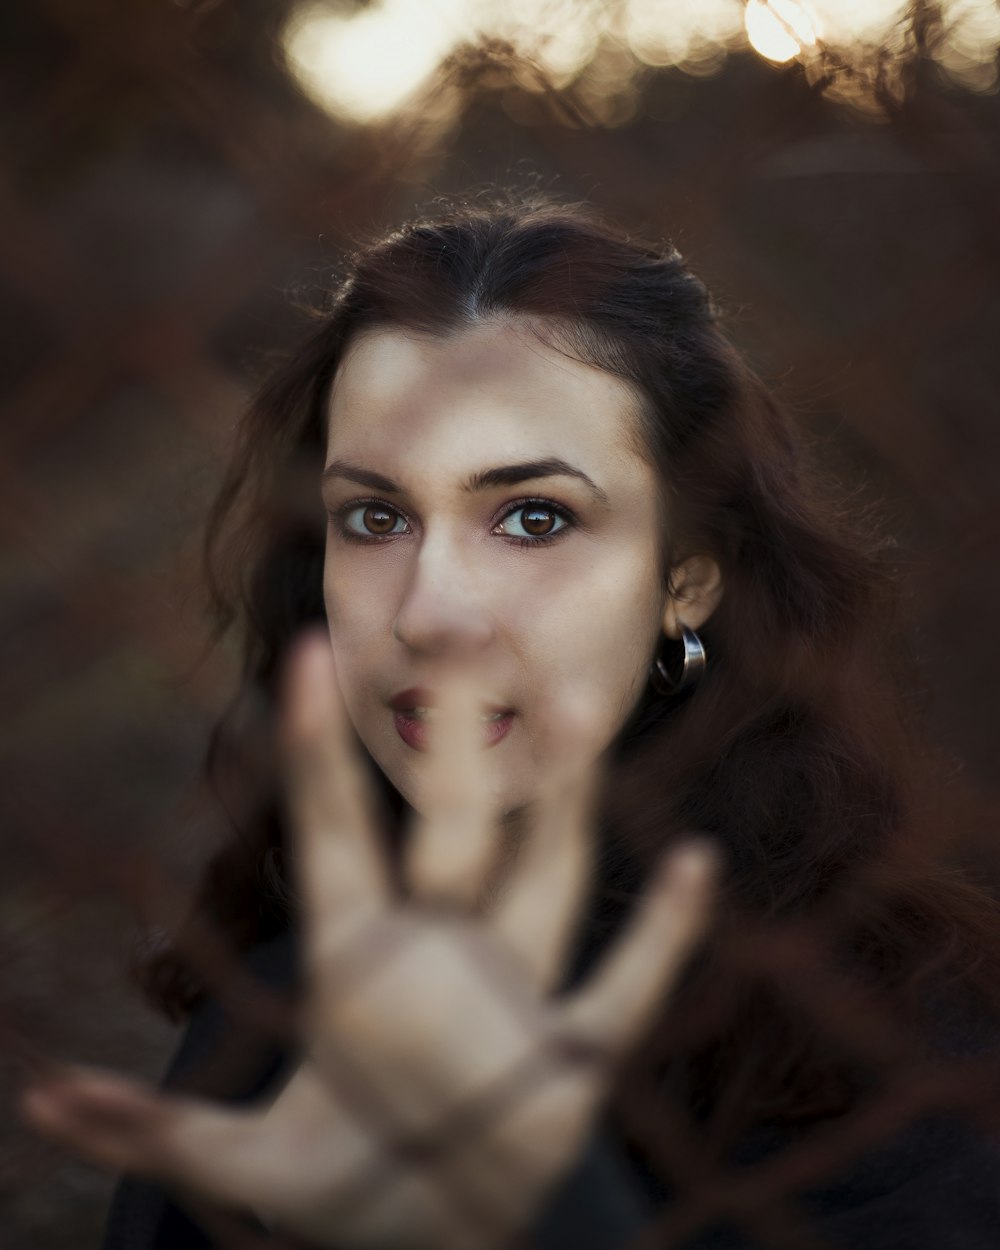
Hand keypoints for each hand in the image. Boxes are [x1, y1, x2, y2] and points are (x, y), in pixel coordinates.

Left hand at [21, 634, 714, 1249]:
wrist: (447, 1235)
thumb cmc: (355, 1185)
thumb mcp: (253, 1166)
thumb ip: (150, 1130)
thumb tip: (35, 1096)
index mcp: (361, 964)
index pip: (334, 836)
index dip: (313, 750)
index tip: (301, 653)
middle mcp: (445, 954)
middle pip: (456, 833)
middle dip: (461, 743)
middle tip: (468, 639)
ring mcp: (515, 997)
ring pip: (547, 879)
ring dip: (568, 802)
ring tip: (581, 707)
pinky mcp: (576, 1058)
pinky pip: (629, 988)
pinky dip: (664, 934)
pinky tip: (696, 863)